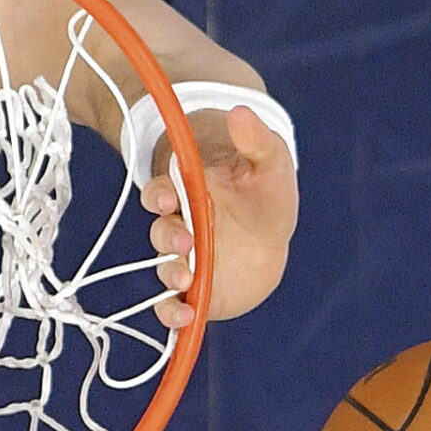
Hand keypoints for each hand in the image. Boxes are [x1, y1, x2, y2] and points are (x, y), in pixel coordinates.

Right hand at [139, 105, 298, 326]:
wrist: (271, 232)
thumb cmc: (265, 189)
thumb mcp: (269, 159)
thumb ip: (256, 140)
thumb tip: (243, 112)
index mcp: (191, 192)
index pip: (162, 192)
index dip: (159, 196)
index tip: (167, 199)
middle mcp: (182, 226)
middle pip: (162, 231)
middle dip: (168, 238)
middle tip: (185, 242)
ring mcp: (188, 259)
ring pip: (166, 267)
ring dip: (169, 273)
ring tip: (185, 279)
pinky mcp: (198, 290)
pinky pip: (176, 304)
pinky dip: (172, 313)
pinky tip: (182, 317)